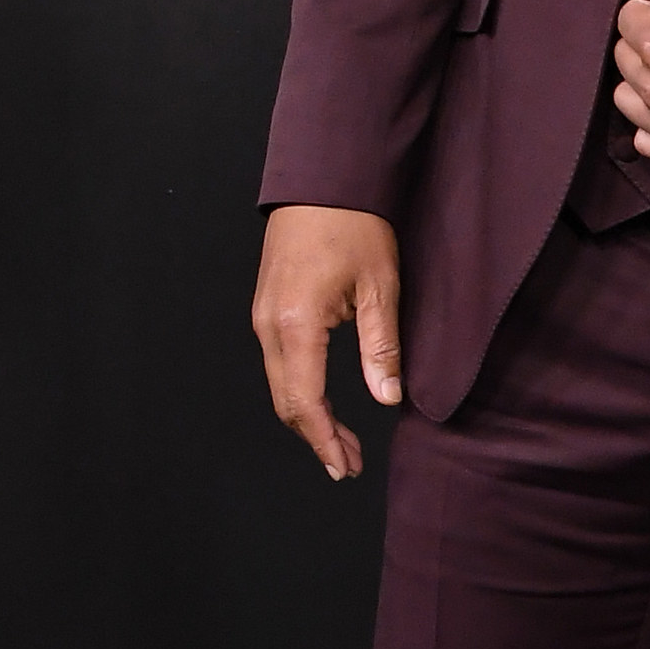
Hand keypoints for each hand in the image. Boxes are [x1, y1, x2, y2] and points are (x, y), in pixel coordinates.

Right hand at [253, 206, 402, 483]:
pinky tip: (325, 404)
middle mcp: (269, 325)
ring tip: (343, 443)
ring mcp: (262, 316)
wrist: (321, 181)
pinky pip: (278, 364)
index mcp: (296, 324)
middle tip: (350, 464)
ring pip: (280, 385)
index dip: (325, 440)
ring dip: (308, 418)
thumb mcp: (381, 287)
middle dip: (317, 437)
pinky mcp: (267, 309)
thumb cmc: (354, 225)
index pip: (305, 401)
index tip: (345, 467)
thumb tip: (387, 398)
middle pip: (286, 401)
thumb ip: (381, 348)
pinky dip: (300, 392)